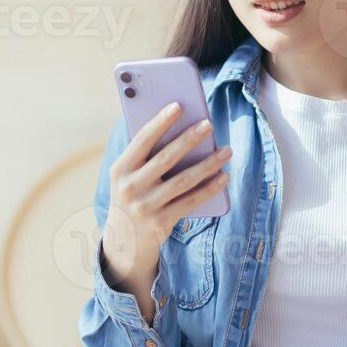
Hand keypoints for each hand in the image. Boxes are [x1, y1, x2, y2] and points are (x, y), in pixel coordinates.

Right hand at [101, 102, 230, 321]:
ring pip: (183, 181)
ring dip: (208, 164)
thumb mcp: (128, 176)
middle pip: (166, 159)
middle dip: (189, 139)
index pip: (142, 140)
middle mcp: (131, 188)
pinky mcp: (161, 223)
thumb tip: (180, 127)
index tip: (178, 105)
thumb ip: (146, 155)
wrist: (124, 241)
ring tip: (226, 150)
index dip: (160, 122)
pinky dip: (209, 188)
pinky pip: (191, 202)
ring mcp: (146, 207)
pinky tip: (223, 176)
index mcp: (120, 169)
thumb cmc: (132, 195)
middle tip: (208, 124)